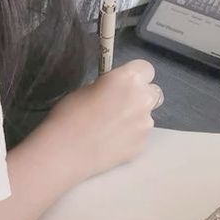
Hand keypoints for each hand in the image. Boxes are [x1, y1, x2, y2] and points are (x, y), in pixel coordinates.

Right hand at [42, 59, 161, 184]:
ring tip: (111, 128)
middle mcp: (143, 98)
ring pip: (147, 115)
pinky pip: (140, 134)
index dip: (136, 74)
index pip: (146, 68)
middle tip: (121, 104)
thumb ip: (108, 86)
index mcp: (128, 79)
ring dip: (135, 117)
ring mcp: (145, 123)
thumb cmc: (70, 114)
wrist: (66, 151)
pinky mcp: (142, 144)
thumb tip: (113, 90)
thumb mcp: (87, 88)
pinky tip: (111, 142)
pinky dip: (130, 136)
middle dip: (140, 95)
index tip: (125, 82)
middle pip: (153, 91)